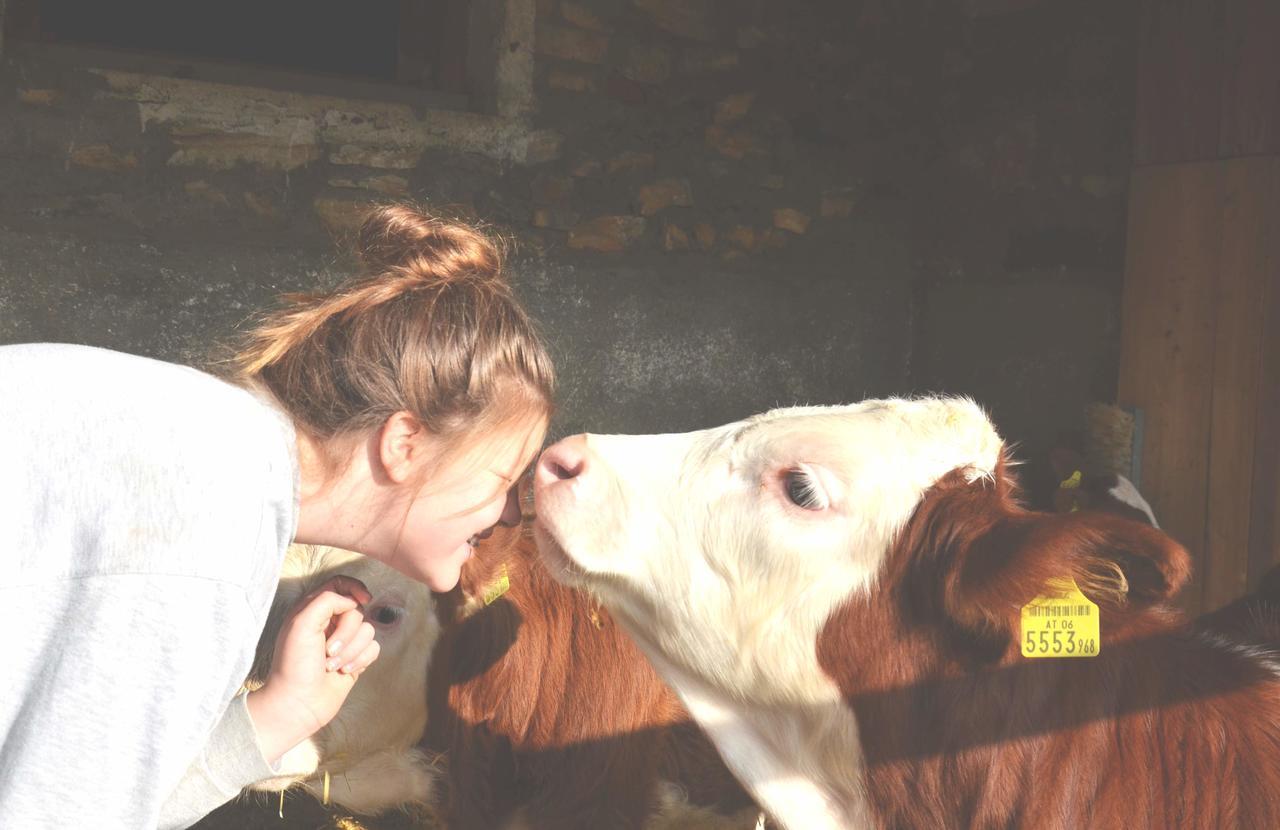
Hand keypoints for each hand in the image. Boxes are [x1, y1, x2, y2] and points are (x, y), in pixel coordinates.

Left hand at [246, 575, 380, 762]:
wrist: (297, 703)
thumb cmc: (294, 664)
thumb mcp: (302, 622)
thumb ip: (327, 600)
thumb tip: (352, 601)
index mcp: (312, 610)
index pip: (340, 584)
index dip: (354, 588)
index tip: (362, 600)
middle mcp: (329, 623)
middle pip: (357, 611)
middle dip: (347, 632)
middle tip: (328, 650)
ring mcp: (344, 642)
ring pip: (368, 630)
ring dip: (352, 650)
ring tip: (332, 666)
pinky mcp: (355, 659)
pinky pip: (374, 648)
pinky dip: (361, 660)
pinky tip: (345, 672)